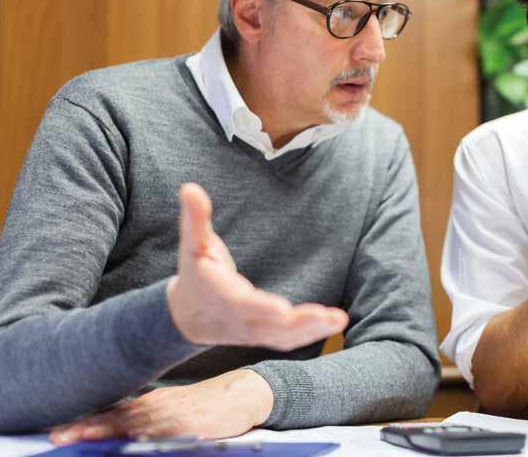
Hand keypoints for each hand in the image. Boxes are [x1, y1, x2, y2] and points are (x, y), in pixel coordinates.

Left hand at [49, 370, 270, 444]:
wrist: (242, 394)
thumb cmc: (206, 405)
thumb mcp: (171, 408)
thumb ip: (146, 417)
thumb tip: (119, 430)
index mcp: (149, 402)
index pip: (111, 413)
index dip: (84, 422)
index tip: (57, 430)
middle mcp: (156, 406)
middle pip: (115, 418)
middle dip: (86, 428)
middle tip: (58, 435)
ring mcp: (172, 415)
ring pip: (132, 424)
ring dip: (106, 431)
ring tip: (81, 437)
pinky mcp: (190, 424)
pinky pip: (163, 432)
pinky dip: (145, 435)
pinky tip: (131, 440)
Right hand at [167, 183, 347, 347]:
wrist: (188, 315)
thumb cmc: (196, 273)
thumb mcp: (192, 244)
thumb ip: (195, 218)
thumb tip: (190, 188)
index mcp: (220, 295)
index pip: (242, 304)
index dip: (261, 308)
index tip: (282, 310)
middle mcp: (239, 319)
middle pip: (270, 325)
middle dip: (300, 323)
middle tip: (329, 317)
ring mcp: (253, 331)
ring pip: (284, 336)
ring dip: (313, 330)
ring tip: (339, 320)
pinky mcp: (265, 335)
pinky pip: (289, 339)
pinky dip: (311, 334)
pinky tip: (334, 324)